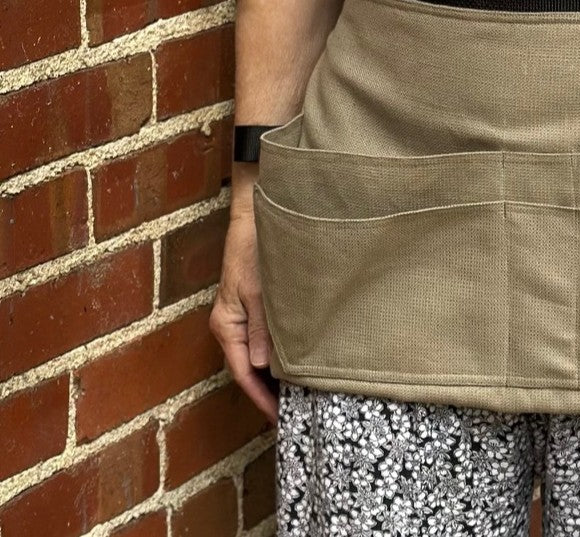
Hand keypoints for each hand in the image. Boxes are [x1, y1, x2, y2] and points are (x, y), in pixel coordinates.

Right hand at [210, 209, 278, 426]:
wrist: (257, 215)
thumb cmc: (255, 248)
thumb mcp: (259, 289)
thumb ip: (261, 327)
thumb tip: (260, 366)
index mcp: (226, 324)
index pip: (242, 372)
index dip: (261, 397)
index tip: (279, 418)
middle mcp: (231, 325)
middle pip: (248, 368)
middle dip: (269, 390)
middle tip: (296, 412)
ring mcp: (243, 315)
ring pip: (258, 354)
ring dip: (276, 373)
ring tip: (300, 394)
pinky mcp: (256, 305)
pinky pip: (266, 338)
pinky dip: (279, 352)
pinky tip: (298, 359)